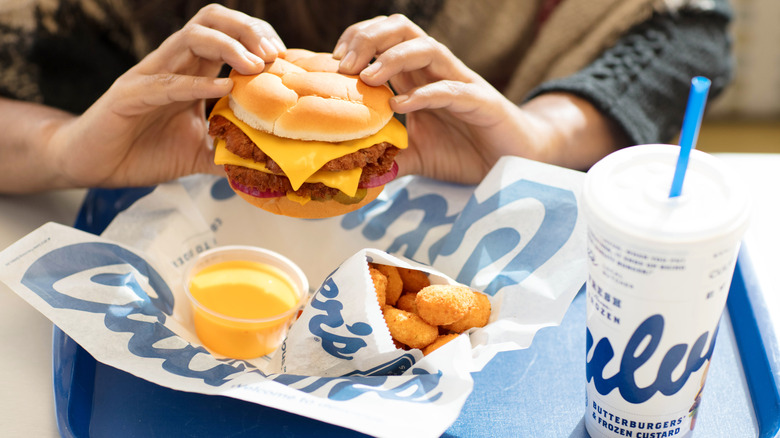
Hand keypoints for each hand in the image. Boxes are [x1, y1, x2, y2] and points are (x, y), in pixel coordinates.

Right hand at [49, 4, 285, 188]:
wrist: (94, 165)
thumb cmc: (143, 151)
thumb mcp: (200, 152)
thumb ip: (231, 151)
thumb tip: (269, 164)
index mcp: (191, 70)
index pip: (228, 34)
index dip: (258, 38)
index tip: (282, 59)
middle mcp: (173, 64)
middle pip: (213, 20)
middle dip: (248, 30)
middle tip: (273, 56)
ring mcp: (151, 75)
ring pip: (192, 37)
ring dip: (230, 46)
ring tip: (255, 66)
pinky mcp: (131, 95)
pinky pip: (168, 82)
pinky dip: (198, 83)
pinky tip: (224, 88)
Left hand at [333, 15, 623, 182]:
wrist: (513, 161)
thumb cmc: (466, 152)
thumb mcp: (418, 156)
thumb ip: (390, 156)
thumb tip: (358, 170)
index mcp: (419, 77)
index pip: (385, 40)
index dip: (357, 40)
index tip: (333, 62)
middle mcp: (438, 72)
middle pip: (402, 30)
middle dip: (369, 38)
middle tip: (344, 66)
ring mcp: (460, 83)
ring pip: (427, 48)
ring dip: (392, 58)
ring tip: (368, 78)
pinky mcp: (481, 102)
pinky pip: (450, 88)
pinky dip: (424, 94)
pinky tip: (402, 107)